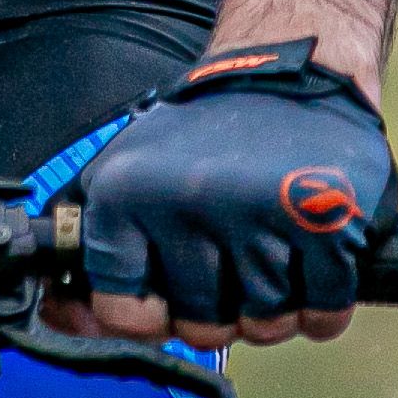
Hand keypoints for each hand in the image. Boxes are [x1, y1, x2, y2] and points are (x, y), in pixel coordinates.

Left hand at [49, 38, 395, 351]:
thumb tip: (70, 323)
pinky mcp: (328, 221)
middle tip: (233, 262)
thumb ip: (100, 248)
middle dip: (221, 313)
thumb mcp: (130, 170)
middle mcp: (189, 201)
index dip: (150, 315)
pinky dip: (322, 305)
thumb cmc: (208, 134)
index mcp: (128, 191)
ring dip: (274, 309)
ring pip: (265, 327)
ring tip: (273, 254)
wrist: (296, 70)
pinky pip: (323, 315)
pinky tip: (312, 262)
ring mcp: (262, 212)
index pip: (123, 312)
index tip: (167, 296)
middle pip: (202, 328)